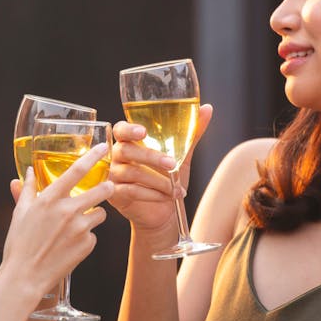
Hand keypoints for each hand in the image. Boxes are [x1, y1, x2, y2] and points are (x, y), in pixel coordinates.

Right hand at [0, 143, 111, 299]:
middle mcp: (67, 211)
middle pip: (102, 190)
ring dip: (93, 215)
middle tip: (107, 187)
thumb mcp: (20, 212)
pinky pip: (93, 235)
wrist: (25, 277)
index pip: (77, 170)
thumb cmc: (19, 243)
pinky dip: (85, 237)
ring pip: (100, 214)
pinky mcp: (87, 245)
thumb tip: (29, 172)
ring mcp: (79, 229)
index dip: (93, 156)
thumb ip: (27, 189)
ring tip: (76, 224)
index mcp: (50, 199)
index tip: (104, 147)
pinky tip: (70, 244)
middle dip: (108, 187)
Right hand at [109, 104, 212, 233]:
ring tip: (175, 187)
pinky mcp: (115, 195)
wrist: (164, 211)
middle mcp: (117, 157)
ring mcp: (113, 176)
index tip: (144, 132)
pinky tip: (165, 196)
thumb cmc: (169, 178)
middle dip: (151, 157)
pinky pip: (130, 191)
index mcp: (129, 142)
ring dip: (157, 180)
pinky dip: (151, 194)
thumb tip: (207, 109)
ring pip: (131, 173)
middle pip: (126, 150)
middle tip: (172, 164)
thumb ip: (191, 133)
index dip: (129, 129)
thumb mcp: (182, 156)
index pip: (120, 129)